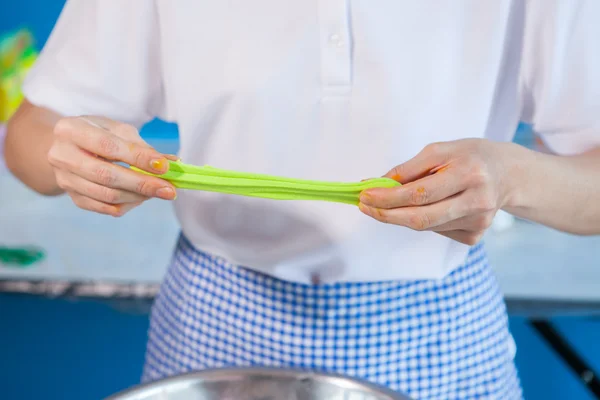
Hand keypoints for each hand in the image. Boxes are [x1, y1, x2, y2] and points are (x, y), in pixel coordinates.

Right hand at [47, 116, 177, 216]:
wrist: (68, 148)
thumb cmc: (98, 134)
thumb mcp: (117, 130)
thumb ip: (141, 146)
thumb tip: (170, 163)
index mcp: (70, 129)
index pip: (108, 147)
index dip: (138, 158)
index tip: (164, 167)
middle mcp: (61, 155)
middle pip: (106, 176)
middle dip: (142, 184)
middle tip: (169, 190)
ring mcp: (65, 179)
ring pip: (106, 195)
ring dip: (138, 196)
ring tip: (159, 192)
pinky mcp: (72, 197)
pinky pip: (104, 208)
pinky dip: (127, 205)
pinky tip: (142, 198)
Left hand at [358, 139, 515, 244]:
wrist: (508, 173)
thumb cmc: (469, 156)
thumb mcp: (440, 151)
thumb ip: (407, 169)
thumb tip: (374, 186)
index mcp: (470, 174)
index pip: (420, 194)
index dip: (388, 198)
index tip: (365, 196)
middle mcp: (478, 201)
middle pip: (421, 218)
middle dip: (387, 214)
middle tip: (365, 207)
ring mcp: (478, 223)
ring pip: (426, 226)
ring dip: (402, 215)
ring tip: (394, 200)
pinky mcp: (475, 236)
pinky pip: (436, 231)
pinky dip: (424, 219)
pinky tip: (433, 206)